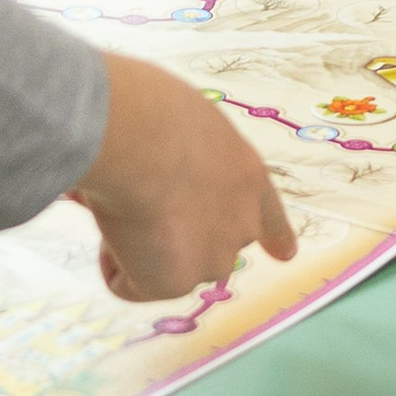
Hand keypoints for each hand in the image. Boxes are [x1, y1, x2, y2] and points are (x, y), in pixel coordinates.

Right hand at [71, 49, 297, 300]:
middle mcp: (241, 223)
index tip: (285, 254)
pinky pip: (126, 282)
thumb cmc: (153, 110)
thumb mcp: (186, 125)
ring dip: (141, 247)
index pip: (269, 216)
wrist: (141, 139)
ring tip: (124, 202)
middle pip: (210, 248)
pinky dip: (110, 260)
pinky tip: (114, 224)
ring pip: (167, 267)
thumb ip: (186, 158)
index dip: (275, 236)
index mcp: (248, 176)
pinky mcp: (173, 284)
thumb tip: (151, 178)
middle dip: (176, 236)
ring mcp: (212, 259)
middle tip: (139, 199)